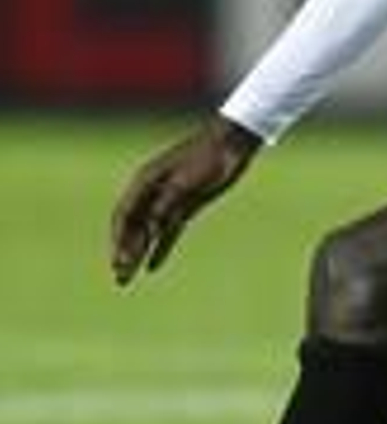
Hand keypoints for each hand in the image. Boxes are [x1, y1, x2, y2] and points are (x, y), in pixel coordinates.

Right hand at [110, 115, 261, 285]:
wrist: (233, 144)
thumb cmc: (207, 157)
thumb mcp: (186, 181)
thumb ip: (167, 204)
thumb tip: (152, 228)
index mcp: (145, 181)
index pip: (124, 214)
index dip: (119, 238)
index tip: (117, 260)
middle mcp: (152, 192)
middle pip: (132, 227)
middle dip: (124, 252)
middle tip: (120, 278)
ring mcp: (168, 200)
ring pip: (148, 233)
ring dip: (138, 255)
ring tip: (127, 278)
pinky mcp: (185, 206)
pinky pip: (168, 232)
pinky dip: (160, 249)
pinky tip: (152, 267)